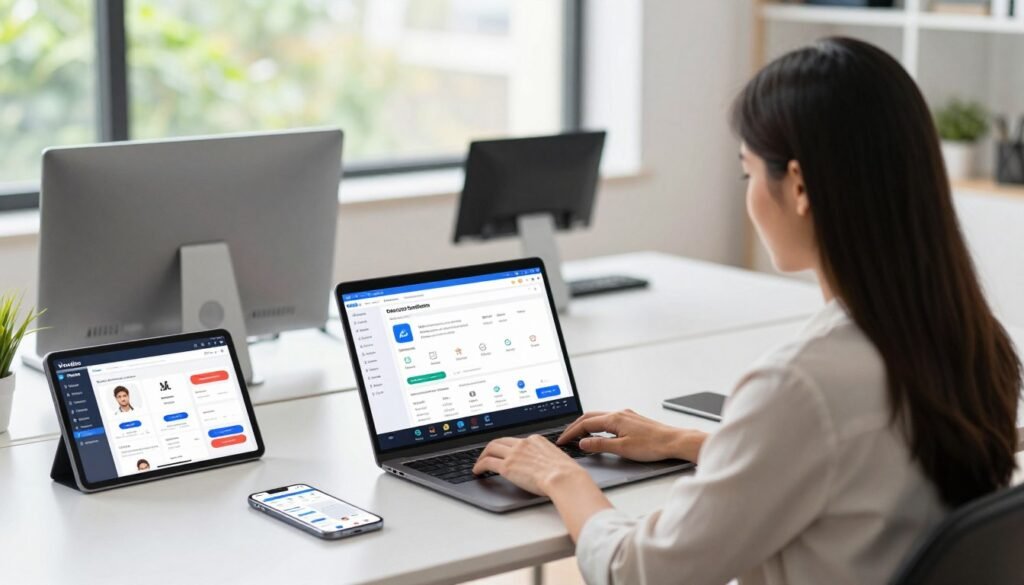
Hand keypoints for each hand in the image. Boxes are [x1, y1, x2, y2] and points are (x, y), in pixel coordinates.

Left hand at [472, 435, 589, 495]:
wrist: (563, 477)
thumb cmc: (565, 472)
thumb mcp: (556, 457)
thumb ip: (546, 457)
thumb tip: (544, 465)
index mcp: (535, 440)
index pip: (516, 440)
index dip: (507, 446)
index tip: (505, 452)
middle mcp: (523, 444)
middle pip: (500, 441)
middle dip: (491, 447)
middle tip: (487, 454)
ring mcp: (514, 454)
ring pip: (491, 448)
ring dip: (483, 455)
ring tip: (479, 463)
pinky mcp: (507, 466)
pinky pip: (487, 462)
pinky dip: (479, 465)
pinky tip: (477, 471)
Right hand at [558, 409, 707, 462]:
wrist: (674, 441)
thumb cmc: (653, 445)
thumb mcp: (622, 449)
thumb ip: (600, 445)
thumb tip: (583, 443)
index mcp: (614, 419)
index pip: (585, 424)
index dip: (571, 433)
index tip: (562, 441)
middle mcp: (619, 413)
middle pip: (590, 417)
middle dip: (575, 427)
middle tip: (565, 437)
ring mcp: (627, 416)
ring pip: (600, 418)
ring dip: (586, 425)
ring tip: (578, 436)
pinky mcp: (633, 421)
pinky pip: (609, 420)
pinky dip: (598, 426)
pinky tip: (599, 434)